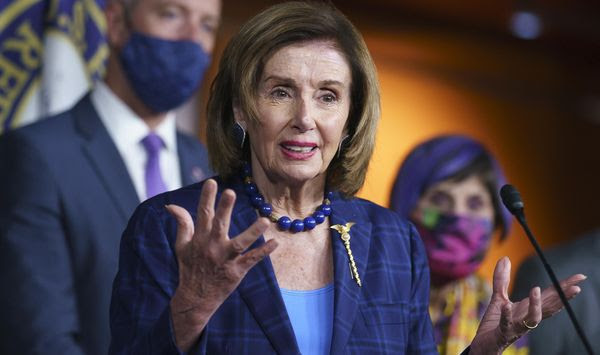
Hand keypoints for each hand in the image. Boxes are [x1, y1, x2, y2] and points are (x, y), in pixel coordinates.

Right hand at [165, 179, 277, 350]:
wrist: (195, 298)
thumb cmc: (189, 268)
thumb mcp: (181, 245)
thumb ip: (181, 224)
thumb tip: (170, 205)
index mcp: (199, 239)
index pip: (202, 214)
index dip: (206, 198)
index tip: (211, 182)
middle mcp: (212, 247)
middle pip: (219, 225)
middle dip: (224, 209)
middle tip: (230, 193)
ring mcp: (225, 259)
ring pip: (240, 243)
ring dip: (252, 232)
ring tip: (264, 221)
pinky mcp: (236, 271)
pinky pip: (252, 260)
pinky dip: (264, 252)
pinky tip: (275, 243)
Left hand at [469, 256, 584, 354]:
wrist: (484, 344)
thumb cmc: (495, 322)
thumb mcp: (499, 297)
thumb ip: (502, 279)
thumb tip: (504, 257)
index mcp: (529, 308)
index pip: (550, 296)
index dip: (564, 287)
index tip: (580, 278)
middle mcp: (527, 318)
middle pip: (549, 307)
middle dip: (562, 297)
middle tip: (575, 287)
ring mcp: (517, 326)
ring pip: (533, 318)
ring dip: (537, 305)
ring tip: (536, 289)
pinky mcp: (503, 332)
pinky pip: (507, 323)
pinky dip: (507, 315)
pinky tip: (506, 306)